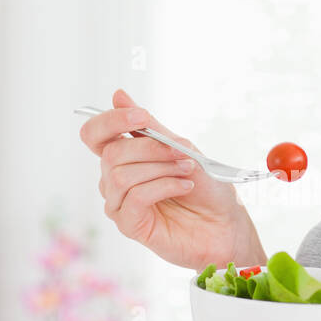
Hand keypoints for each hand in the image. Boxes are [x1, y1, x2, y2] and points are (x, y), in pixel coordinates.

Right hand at [79, 88, 256, 270]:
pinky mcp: (129, 226)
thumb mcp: (180, 148)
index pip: (95, 134)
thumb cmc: (205, 187)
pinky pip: (135, 197)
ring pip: (122, 175)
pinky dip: (164, 186)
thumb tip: (118, 95)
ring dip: (162, 168)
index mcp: (123, 157)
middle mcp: (114, 180)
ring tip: (187, 171)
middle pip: (112, 153)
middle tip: (183, 153)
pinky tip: (185, 186)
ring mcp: (120, 204)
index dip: (111, 121)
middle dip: (151, 148)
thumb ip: (149, 127)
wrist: (226, 223)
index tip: (142, 116)